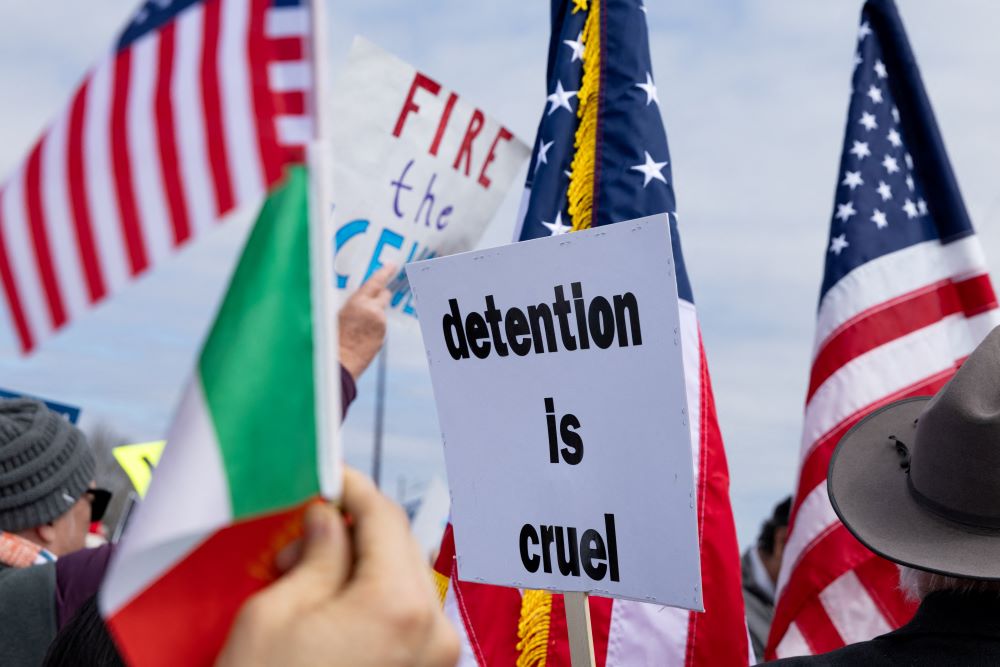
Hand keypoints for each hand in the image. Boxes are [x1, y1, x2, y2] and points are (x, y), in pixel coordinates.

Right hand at [216, 469, 458, 666]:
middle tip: (305, 529)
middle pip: (401, 547)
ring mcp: (435, 661)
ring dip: (363, 565)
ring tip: (307, 573)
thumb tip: (329, 518)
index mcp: (399, 606)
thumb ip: (318, 554)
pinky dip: (373, 600)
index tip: (328, 475)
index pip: (384, 517)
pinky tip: (331, 606)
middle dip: (355, 529)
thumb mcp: (276, 614)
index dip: (353, 488)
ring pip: (404, 581)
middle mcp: (433, 631)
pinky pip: (406, 618)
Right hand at [339, 266, 393, 379]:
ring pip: (380, 314)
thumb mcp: (336, 313)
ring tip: (355, 327)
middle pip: (385, 295)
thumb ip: (352, 303)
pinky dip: (373, 329)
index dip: (384, 272)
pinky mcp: (382, 338)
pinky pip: (379, 328)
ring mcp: (381, 326)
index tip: (392, 265)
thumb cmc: (331, 338)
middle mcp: (374, 312)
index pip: (376, 282)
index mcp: (359, 303)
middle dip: (380, 294)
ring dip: (373, 315)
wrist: (339, 363)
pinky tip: (359, 337)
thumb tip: (360, 299)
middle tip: (373, 295)